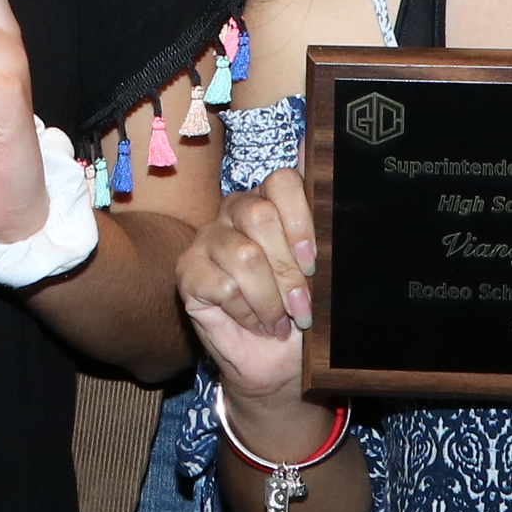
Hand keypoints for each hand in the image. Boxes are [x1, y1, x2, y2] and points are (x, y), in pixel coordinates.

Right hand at [178, 169, 315, 409]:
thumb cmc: (301, 313)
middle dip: (287, 270)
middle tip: (301, 305)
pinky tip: (254, 323)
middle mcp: (236, 211)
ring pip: (244, 255)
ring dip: (270, 299)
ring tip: (280, 321)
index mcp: (272, 201)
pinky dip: (246, 313)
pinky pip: (221, 285)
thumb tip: (315, 148)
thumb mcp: (323, 271)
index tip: (313, 263)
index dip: (300, 220)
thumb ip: (321, 218)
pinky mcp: (188, 271)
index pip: (282, 181)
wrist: (279, 363)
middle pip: (260, 217)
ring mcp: (208, 239)